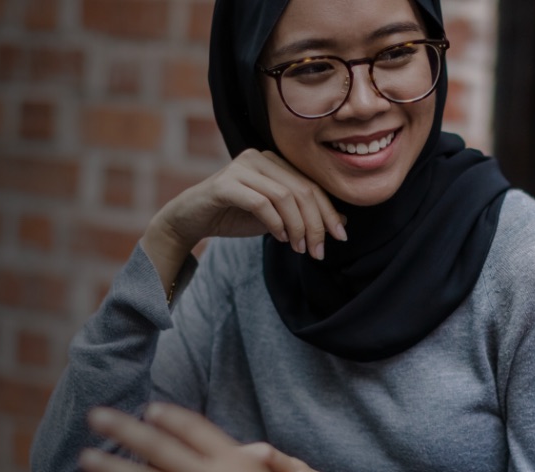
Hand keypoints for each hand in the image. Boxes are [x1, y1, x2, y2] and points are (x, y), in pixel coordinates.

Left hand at [79, 403, 327, 471]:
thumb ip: (268, 463)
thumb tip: (251, 452)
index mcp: (234, 465)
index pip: (197, 431)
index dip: (173, 418)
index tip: (150, 407)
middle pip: (160, 448)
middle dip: (126, 431)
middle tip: (96, 416)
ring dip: (114, 470)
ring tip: (86, 458)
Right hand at [150, 149, 347, 261]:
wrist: (191, 220)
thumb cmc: (234, 216)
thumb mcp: (276, 218)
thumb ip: (304, 215)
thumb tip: (343, 222)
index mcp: (274, 161)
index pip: (310, 185)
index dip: (329, 211)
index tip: (340, 237)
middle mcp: (259, 157)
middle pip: (302, 190)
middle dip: (315, 223)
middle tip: (318, 251)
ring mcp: (241, 167)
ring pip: (284, 196)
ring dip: (297, 227)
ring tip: (299, 248)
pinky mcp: (225, 183)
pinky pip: (260, 203)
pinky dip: (275, 223)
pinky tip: (279, 238)